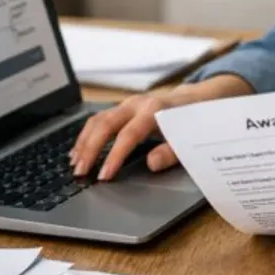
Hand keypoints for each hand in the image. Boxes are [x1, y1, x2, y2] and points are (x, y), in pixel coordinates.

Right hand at [70, 74, 252, 180]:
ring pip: (98, 119)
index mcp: (155, 110)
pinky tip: (79, 151)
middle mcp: (137, 103)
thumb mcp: (190, 139)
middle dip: (90, 149)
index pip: (128, 135)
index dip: (114, 157)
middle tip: (80, 172)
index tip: (103, 176)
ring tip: (74, 164)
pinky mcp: (123, 107)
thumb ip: (172, 151)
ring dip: (84, 142)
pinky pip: (99, 119)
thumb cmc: (194, 121)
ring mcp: (128, 103)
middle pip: (105, 124)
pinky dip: (86, 135)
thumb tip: (151, 164)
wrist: (199, 98)